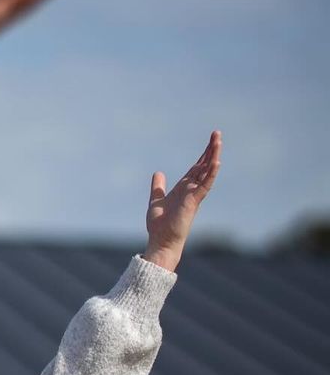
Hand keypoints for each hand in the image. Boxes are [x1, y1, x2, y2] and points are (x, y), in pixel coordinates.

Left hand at [144, 131, 221, 271]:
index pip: (197, 167)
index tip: (211, 140)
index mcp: (184, 188)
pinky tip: (216, 161)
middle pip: (204, 166)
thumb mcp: (156, 199)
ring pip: (207, 172)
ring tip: (218, 141)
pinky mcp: (194, 201)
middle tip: (217, 133)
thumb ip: (158, 186)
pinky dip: (211, 173)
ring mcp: (194, 195)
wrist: (161, 240)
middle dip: (211, 150)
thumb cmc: (160, 225)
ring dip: (213, 156)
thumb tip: (158, 173)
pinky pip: (205, 185)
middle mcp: (191, 190)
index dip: (203, 154)